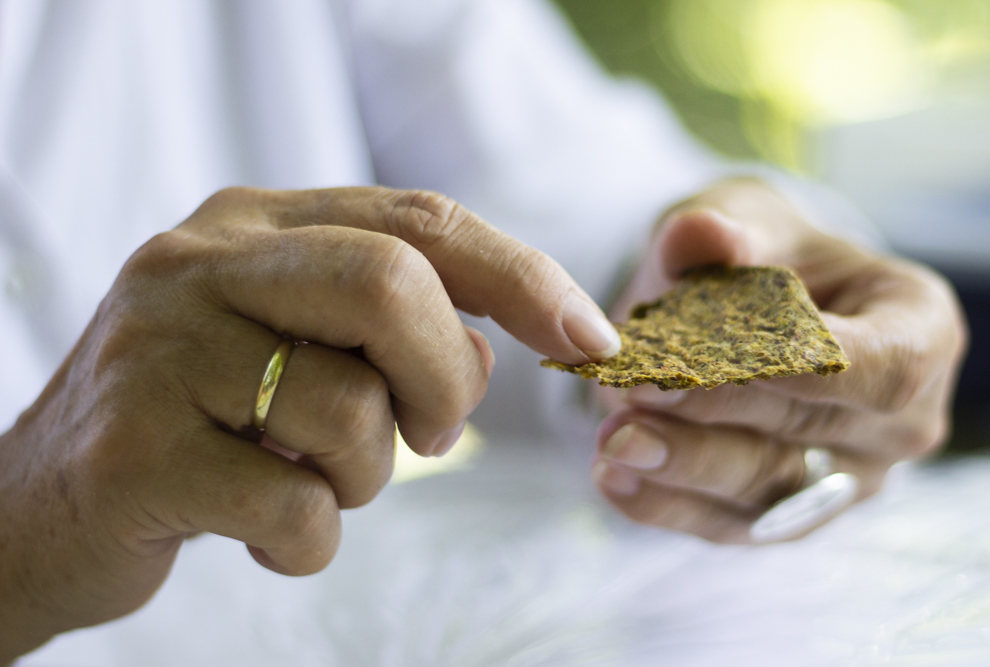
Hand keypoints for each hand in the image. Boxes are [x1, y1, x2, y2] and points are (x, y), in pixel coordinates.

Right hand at [0, 187, 620, 661]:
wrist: (38, 504)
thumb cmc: (198, 422)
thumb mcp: (291, 345)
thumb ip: (388, 325)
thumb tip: (488, 345)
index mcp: (252, 225)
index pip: (417, 221)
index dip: (520, 275)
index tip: (590, 335)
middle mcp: (200, 265)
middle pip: (389, 285)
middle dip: (444, 379)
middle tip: (433, 436)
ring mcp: (159, 351)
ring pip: (350, 411)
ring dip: (364, 475)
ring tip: (306, 478)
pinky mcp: (135, 451)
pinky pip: (296, 504)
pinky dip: (309, 538)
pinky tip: (262, 528)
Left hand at [591, 179, 965, 542]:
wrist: (735, 310)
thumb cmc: (761, 256)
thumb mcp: (746, 222)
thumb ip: (728, 227)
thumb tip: (702, 233)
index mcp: (919, 332)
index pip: (885, 366)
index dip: (807, 367)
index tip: (722, 353)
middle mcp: (898, 421)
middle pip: (811, 429)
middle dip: (718, 412)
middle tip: (638, 394)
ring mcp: (844, 477)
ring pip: (766, 486)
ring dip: (684, 467)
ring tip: (615, 441)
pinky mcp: (785, 515)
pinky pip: (728, 522)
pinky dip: (666, 505)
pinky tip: (612, 478)